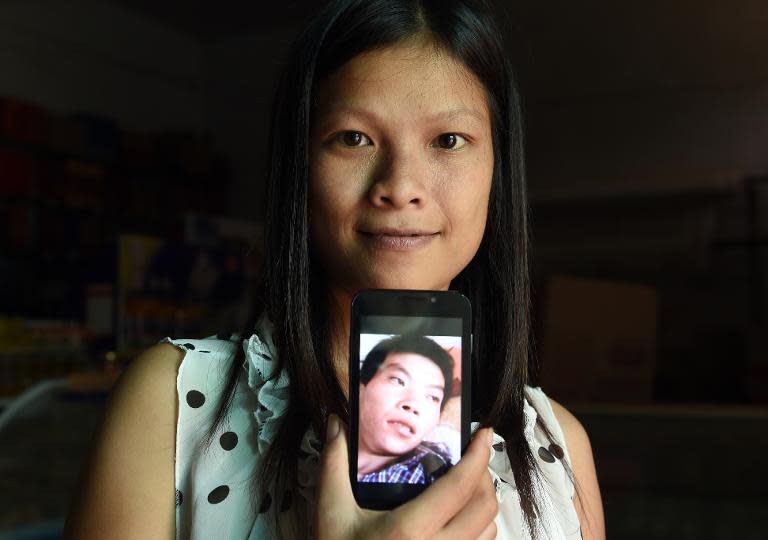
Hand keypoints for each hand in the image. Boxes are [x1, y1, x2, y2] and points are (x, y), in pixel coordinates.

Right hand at [314, 415, 497, 539]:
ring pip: (488, 535)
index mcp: (410, 530)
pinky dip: (477, 533)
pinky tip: (457, 522)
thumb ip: (334, 462)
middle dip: (484, 477)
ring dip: (483, 507)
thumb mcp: (330, 511)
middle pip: (485, 508)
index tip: (483, 433)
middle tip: (470, 459)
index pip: (461, 487)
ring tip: (465, 489)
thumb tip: (336, 420)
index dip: (479, 455)